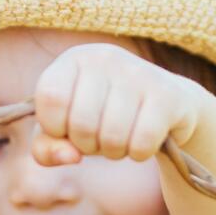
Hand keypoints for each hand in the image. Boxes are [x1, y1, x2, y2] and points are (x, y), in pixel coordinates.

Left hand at [31, 43, 206, 165]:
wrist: (168, 107)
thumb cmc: (104, 119)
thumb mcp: (66, 131)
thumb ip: (46, 148)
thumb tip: (70, 157)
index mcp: (75, 59)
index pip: (50, 96)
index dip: (54, 126)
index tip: (67, 129)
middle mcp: (106, 58)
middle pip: (81, 123)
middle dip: (88, 146)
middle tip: (100, 139)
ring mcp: (139, 73)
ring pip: (112, 137)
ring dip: (114, 152)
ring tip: (121, 140)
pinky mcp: (167, 95)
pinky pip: (141, 143)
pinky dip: (139, 154)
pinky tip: (143, 142)